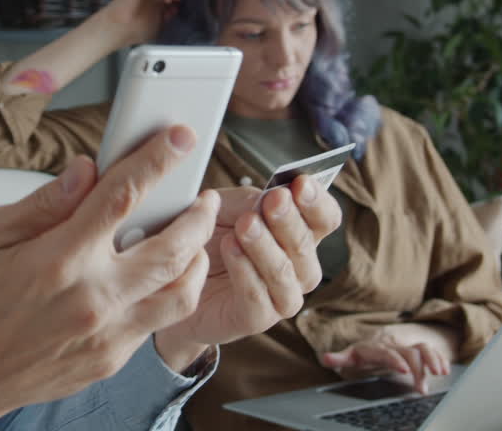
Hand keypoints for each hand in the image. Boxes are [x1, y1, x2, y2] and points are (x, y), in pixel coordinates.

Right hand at [0, 126, 218, 430]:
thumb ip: (44, 203)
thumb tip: (85, 171)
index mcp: (58, 259)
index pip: (121, 197)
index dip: (157, 161)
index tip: (180, 139)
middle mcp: (91, 298)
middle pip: (172, 248)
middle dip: (198, 215)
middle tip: (204, 196)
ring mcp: (106, 334)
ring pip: (180, 292)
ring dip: (197, 259)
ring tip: (195, 238)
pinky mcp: (110, 359)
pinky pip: (157, 322)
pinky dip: (168, 293)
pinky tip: (161, 275)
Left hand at [154, 175, 341, 356]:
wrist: (176, 280)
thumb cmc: (208, 239)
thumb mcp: (225, 207)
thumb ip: (249, 201)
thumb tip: (269, 197)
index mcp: (297, 233)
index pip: (325, 218)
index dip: (317, 201)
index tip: (301, 184)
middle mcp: (297, 267)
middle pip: (308, 244)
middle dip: (290, 220)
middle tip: (273, 200)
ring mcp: (281, 296)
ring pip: (286, 274)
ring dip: (266, 246)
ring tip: (245, 224)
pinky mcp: (256, 318)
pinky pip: (259, 298)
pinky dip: (245, 272)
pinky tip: (231, 249)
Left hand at [320, 323, 457, 394]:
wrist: (379, 338)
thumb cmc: (364, 351)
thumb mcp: (351, 354)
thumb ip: (339, 358)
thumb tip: (325, 358)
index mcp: (377, 346)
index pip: (387, 352)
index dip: (396, 360)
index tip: (404, 371)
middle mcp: (395, 343)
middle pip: (409, 352)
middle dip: (418, 368)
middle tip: (422, 388)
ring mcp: (408, 344)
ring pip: (423, 348)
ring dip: (433, 360)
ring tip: (440, 374)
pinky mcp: (419, 348)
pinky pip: (433, 350)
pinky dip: (441, 358)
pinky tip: (446, 369)